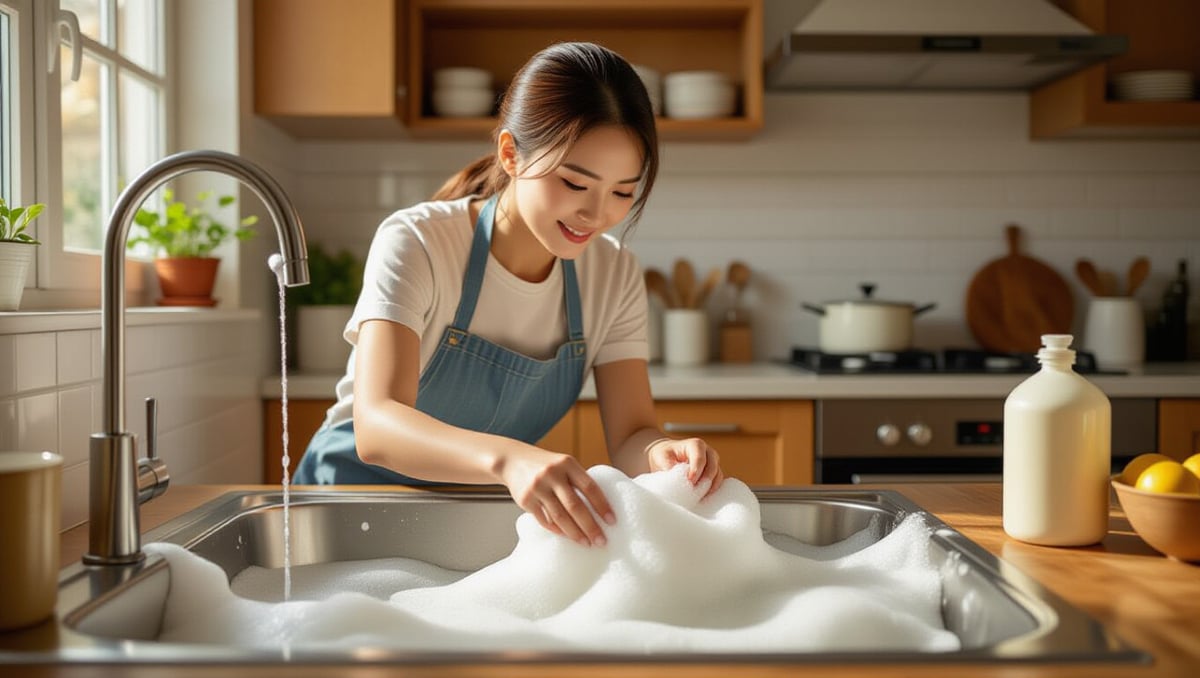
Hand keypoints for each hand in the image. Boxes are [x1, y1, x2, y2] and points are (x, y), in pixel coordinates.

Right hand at [496, 447, 614, 546]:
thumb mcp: (564, 464)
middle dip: (590, 526)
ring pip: (560, 517)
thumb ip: (578, 480)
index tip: (612, 521)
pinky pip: (545, 520)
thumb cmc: (546, 465)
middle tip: (601, 541)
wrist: (513, 460)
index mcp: (567, 464)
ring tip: (586, 543)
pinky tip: (567, 536)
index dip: (602, 505)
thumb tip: (601, 507)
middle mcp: (552, 474)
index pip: (589, 487)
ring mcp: (537, 487)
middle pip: (575, 506)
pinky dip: (557, 530)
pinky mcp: (525, 500)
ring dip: (575, 533)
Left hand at [647, 437, 723, 497]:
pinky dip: (712, 489)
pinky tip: (702, 496)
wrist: (667, 456)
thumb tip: (676, 480)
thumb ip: (668, 467)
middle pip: (713, 466)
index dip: (696, 471)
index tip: (690, 482)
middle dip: (705, 480)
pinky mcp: (714, 471)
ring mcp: (712, 461)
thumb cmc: (665, 454)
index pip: (700, 458)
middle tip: (695, 491)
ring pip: (717, 474)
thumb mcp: (661, 457)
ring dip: (709, 486)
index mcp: (695, 444)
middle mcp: (707, 451)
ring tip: (698, 496)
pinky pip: (718, 481)